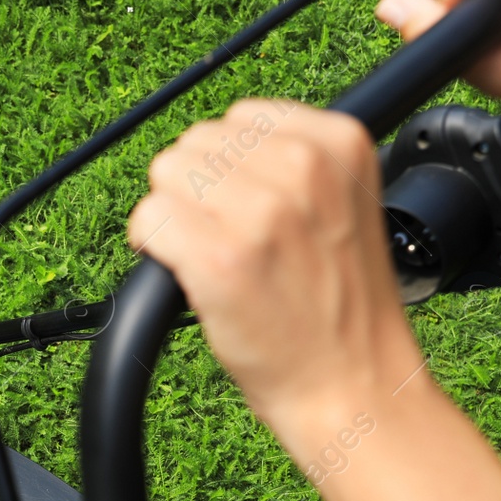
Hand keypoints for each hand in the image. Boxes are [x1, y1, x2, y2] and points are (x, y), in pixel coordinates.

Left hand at [125, 101, 424, 444]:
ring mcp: (259, 212)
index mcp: (340, 143)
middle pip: (197, 142)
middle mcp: (302, 168)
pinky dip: (151, 244)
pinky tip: (182, 272)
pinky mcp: (217, 257)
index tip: (246, 207)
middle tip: (229, 241)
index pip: (243, 117)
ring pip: (166, 174)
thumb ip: (297, 163)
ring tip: (211, 257)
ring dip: (174, 214)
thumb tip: (221, 142)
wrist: (351, 384)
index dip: (230, 166)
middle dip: (198, 189)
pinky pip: (149, 219)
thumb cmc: (340, 307)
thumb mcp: (345, 205)